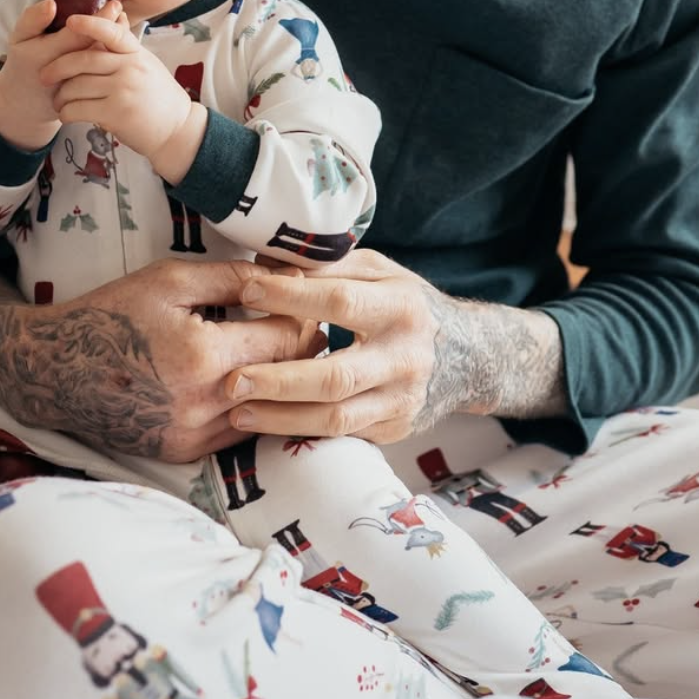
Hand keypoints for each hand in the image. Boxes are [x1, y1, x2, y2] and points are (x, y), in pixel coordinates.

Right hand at [0, 0, 123, 149]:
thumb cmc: (25, 61)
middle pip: (98, 48)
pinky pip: (105, 70)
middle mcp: (67, 73)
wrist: (26, 102)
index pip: (80, 36)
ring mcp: (80, 85)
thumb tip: (52, 3)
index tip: (114, 4)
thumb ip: (32, 19)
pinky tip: (114, 39)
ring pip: (105, 60)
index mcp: (48, 56)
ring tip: (120, 20)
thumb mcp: (20, 39)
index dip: (101, 20)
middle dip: (114, 28)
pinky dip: (113, 53)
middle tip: (119, 8)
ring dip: (117, 41)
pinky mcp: (88, 93)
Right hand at [0, 257, 325, 462]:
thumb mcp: (171, 279)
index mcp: (204, 357)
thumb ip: (234, 278)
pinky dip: (252, 405)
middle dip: (302, 347)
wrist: (53, 370)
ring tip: (276, 347)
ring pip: (271, 410)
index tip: (307, 297)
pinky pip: (241, 431)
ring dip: (280, 380)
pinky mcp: (185, 455)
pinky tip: (246, 377)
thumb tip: (290, 273)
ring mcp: (195, 437)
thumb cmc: (111, 313)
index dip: (306, 314)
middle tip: (303, 319)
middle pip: (289, 378)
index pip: (290, 339)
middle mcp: (204, 406)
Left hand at [40, 14, 202, 179]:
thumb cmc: (156, 94)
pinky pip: (78, 109)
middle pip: (83, 60)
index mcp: (135, 53)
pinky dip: (66, 113)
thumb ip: (125, 45)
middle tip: (44, 75)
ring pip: (76, 86)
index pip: (112, 33)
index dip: (90, 25)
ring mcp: (124, 91)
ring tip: (58, 102)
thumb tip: (115, 11)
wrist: (175, 128)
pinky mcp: (116, 114)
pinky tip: (67, 115)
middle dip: (57, 67)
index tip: (70, 21)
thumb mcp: (145, 63)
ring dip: (60, 96)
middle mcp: (130, 68)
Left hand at [220, 248, 567, 441]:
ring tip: (235, 412)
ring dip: (280, 417)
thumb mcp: (379, 272)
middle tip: (231, 379)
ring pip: (335, 417)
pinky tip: (264, 424)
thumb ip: (328, 267)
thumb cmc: (405, 305)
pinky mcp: (394, 430)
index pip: (340, 300)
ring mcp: (401, 400)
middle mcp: (405, 356)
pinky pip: (340, 436)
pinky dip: (298, 431)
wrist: (468, 357)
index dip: (291, 296)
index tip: (246, 291)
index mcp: (401, 306)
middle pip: (335, 376)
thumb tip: (268, 262)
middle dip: (279, 380)